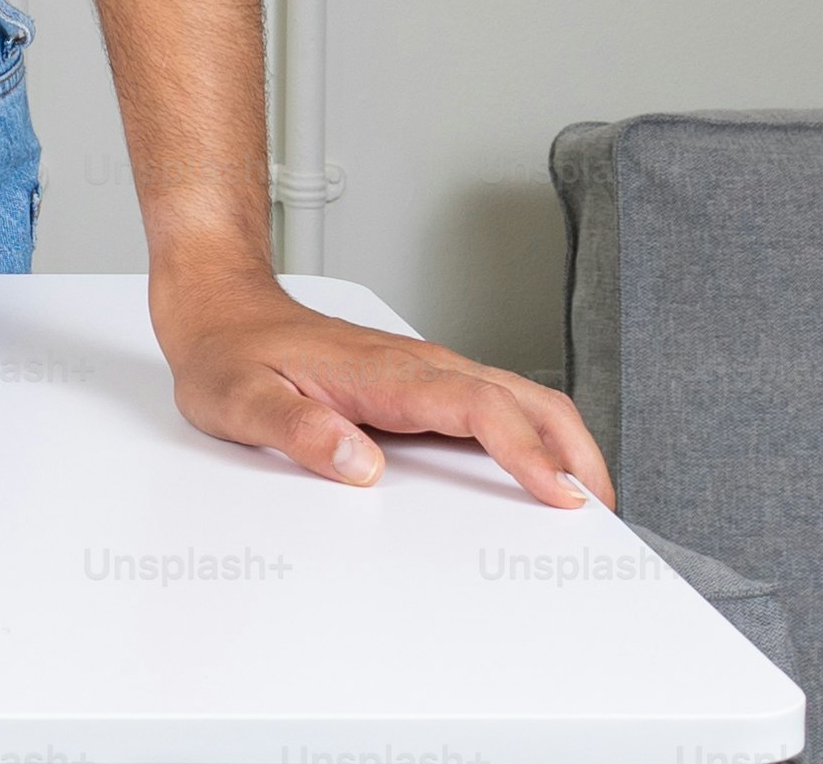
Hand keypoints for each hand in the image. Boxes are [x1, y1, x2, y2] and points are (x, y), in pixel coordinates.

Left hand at [154, 263, 612, 508]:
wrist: (218, 309)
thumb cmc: (228, 356)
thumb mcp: (239, 402)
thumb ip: (296, 432)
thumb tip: (359, 464)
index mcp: (385, 372)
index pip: (479, 406)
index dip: (527, 451)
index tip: (562, 494)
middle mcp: (418, 366)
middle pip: (525, 398)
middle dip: (575, 451)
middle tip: (604, 513)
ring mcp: (425, 373)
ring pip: (520, 398)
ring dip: (565, 443)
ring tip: (591, 503)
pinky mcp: (422, 385)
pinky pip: (495, 406)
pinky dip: (536, 437)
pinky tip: (542, 473)